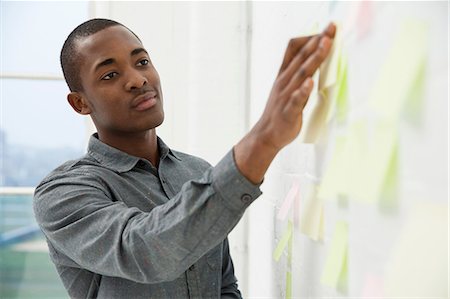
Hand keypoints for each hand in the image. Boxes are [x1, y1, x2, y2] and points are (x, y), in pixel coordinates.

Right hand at [234, 23, 335, 183]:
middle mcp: (284, 82)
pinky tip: (310, 83)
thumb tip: (316, 61)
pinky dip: (303, 91)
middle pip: (301, 58)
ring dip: (314, 59)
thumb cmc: (280, 111)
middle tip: (331, 28)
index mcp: (284, 75)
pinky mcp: (288, 112)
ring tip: (325, 45)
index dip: (308, 38)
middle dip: (317, 41)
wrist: (266, 134)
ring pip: (301, 74)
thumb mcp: (286, 88)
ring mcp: (285, 96)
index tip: (323, 31)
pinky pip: (296, 100)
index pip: (293, 50)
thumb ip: (299, 75)